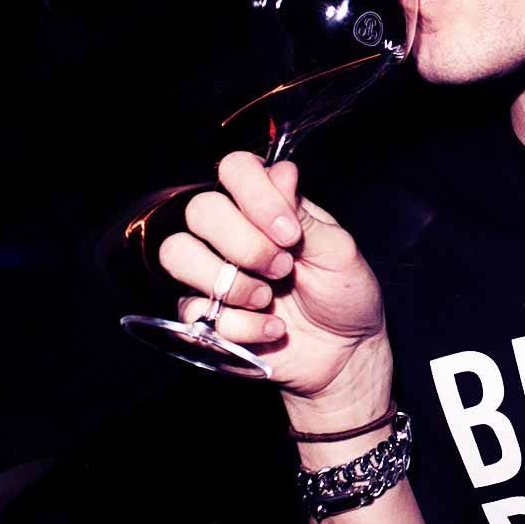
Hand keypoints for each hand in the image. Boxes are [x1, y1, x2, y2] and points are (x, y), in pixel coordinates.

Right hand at [159, 151, 389, 399]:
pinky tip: (273, 328)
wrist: (345, 353)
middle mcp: (234, 233)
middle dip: (246, 245)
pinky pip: (195, 310)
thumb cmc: (346, 295)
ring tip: (269, 299)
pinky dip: (243, 325)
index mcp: (267, 208)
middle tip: (284, 269)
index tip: (289, 233)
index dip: (256, 196)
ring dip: (231, 282)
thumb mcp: (339, 251)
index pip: (235, 170)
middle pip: (201, 211)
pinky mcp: (206, 315)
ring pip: (178, 254)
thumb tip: (280, 172)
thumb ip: (303, 214)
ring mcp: (214, 273)